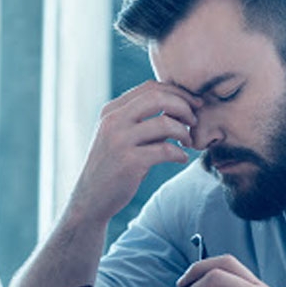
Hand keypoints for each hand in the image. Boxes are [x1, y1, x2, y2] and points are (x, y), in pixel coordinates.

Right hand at [66, 81, 201, 225]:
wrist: (91, 198)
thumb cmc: (114, 166)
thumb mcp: (123, 137)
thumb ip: (146, 122)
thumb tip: (181, 110)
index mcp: (112, 110)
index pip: (150, 88)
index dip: (178, 92)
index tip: (194, 104)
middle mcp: (113, 121)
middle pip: (158, 98)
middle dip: (184, 106)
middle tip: (194, 121)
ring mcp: (120, 141)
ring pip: (165, 123)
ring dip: (184, 132)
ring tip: (188, 142)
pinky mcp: (129, 162)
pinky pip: (166, 150)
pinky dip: (180, 154)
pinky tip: (182, 159)